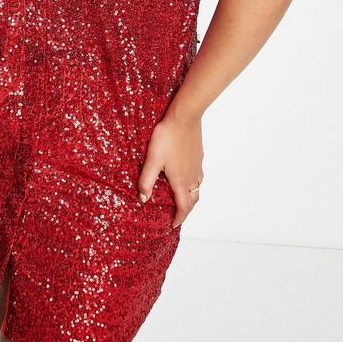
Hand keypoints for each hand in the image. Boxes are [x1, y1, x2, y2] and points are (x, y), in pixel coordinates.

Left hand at [137, 107, 203, 228]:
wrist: (185, 117)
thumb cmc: (167, 137)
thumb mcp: (152, 160)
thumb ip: (146, 181)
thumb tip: (143, 199)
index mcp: (181, 181)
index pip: (184, 206)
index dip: (179, 218)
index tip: (173, 224)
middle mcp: (193, 176)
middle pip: (193, 200)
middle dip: (186, 210)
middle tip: (177, 214)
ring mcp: (198, 166)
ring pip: (197, 188)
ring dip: (190, 197)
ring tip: (180, 197)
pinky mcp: (199, 156)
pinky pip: (198, 176)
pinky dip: (192, 183)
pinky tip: (184, 175)